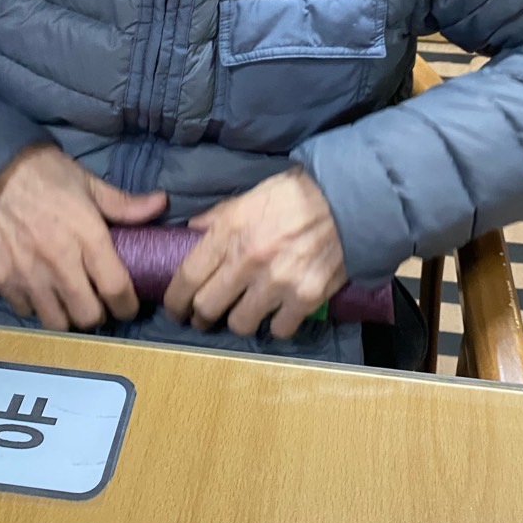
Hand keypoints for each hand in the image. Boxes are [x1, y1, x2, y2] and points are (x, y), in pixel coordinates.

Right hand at [0, 144, 165, 330]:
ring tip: (69, 301)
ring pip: (56, 322)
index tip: (128, 305)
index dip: (127, 306)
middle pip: (88, 316)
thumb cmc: (44, 173)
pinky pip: (25, 310)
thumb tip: (161, 204)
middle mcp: (59, 262)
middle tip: (97, 302)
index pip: (116, 289)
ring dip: (67, 316)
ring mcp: (27, 275)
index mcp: (87, 237)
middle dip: (98, 314)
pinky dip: (36, 307)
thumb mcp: (87, 182)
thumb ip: (124, 204)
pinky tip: (40, 291)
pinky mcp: (0, 279)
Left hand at [163, 167, 346, 338]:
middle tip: (203, 316)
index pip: (187, 277)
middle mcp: (249, 261)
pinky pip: (279, 329)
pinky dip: (277, 324)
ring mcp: (278, 282)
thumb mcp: (248, 197)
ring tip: (244, 312)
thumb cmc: (294, 194)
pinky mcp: (306, 297)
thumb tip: (191, 232)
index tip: (176, 308)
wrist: (346, 199)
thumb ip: (218, 218)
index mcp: (229, 232)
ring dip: (239, 320)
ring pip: (240, 323)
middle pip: (207, 307)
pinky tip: (278, 312)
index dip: (175, 300)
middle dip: (201, 316)